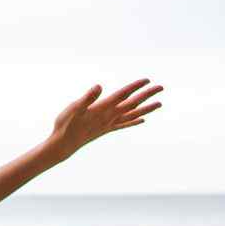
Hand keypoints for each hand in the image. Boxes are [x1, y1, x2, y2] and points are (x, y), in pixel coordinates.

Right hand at [46, 78, 162, 159]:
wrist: (63, 145)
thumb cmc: (66, 125)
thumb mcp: (73, 108)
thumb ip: (87, 98)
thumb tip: (99, 86)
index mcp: (103, 109)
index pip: (123, 95)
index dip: (135, 87)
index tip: (147, 80)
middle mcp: (109, 117)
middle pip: (132, 104)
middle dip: (147, 95)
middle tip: (161, 87)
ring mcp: (109, 124)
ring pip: (132, 115)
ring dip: (147, 108)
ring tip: (159, 104)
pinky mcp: (106, 130)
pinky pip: (124, 125)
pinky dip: (135, 121)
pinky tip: (142, 120)